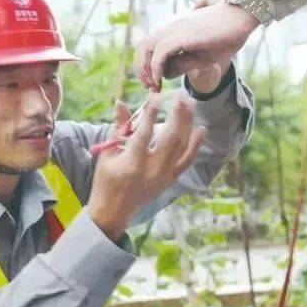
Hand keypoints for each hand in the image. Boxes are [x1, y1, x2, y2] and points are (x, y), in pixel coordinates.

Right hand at [87, 93, 206, 240]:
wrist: (114, 211)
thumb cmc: (106, 180)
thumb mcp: (107, 154)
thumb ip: (119, 127)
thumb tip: (121, 102)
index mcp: (132, 163)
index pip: (144, 133)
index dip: (151, 113)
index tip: (157, 96)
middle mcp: (151, 170)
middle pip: (170, 138)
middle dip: (177, 115)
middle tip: (181, 96)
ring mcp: (163, 177)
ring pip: (181, 146)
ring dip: (188, 124)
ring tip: (190, 105)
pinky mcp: (170, 180)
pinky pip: (187, 161)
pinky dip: (195, 145)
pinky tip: (200, 129)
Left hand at [134, 0, 259, 90]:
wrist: (241, 16)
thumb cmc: (226, 35)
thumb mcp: (201, 57)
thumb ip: (183, 64)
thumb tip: (165, 73)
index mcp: (174, 33)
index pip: (149, 48)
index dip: (146, 68)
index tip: (153, 84)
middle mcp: (170, 29)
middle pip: (141, 47)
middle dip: (141, 69)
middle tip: (150, 87)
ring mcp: (175, 30)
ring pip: (145, 47)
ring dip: (145, 68)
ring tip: (154, 85)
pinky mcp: (182, 34)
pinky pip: (160, 50)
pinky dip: (156, 66)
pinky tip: (160, 79)